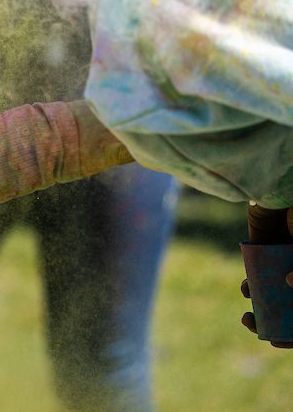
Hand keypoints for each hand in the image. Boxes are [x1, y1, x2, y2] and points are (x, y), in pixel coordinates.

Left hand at [241, 204, 292, 347]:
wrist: (285, 191)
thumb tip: (289, 283)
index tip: (277, 343)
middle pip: (289, 310)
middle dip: (272, 323)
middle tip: (253, 327)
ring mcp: (285, 265)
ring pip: (271, 294)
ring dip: (259, 305)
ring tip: (248, 310)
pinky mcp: (266, 253)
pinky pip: (258, 275)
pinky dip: (251, 285)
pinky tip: (246, 288)